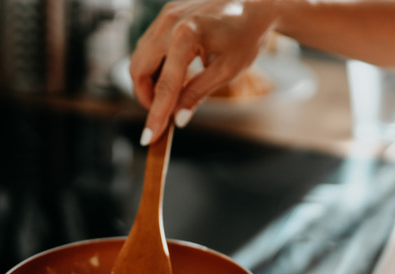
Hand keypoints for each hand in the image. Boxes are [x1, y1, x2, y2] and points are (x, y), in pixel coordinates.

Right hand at [129, 0, 277, 143]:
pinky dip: (154, 64)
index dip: (156, 115)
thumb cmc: (247, 35)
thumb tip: (179, 119)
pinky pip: (149, 44)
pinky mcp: (167, 14)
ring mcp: (165, 16)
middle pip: (138, 69)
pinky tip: (174, 74)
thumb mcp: (227, 70)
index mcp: (186, 36)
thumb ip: (198, 93)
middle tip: (162, 113)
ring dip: (148, 80)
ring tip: (171, 94)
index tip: (149, 138)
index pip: (165, 86)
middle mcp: (169, 23)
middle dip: (146, 97)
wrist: (256, 3)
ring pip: (140, 56)